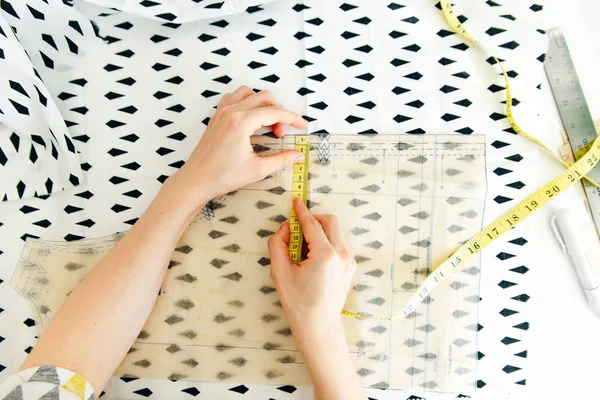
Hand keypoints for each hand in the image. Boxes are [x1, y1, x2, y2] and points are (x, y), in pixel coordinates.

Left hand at [166, 86, 307, 210]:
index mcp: (241, 122)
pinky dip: (247, 103)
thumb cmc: (222, 176)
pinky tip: (250, 120)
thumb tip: (298, 155)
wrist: (196, 180)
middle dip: (278, 113)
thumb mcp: (257, 170)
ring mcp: (222, 112)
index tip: (302, 125)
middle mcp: (231, 112)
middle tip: (280, 134)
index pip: (274, 112)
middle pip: (264, 98)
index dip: (292, 118)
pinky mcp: (216, 116)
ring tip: (266, 124)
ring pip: (249, 93)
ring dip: (262, 104)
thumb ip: (281, 160)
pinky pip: (234, 98)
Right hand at [268, 197, 356, 338]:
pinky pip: (339, 244)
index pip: (312, 224)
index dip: (302, 211)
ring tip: (304, 250)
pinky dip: (326, 242)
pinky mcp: (351, 267)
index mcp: (325, 255)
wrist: (318, 326)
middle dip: (314, 219)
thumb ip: (278, 244)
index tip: (296, 201)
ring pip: (336, 232)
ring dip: (320, 232)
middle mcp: (342, 255)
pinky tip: (313, 259)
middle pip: (330, 221)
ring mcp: (349, 261)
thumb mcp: (279, 272)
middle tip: (298, 228)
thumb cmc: (297, 302)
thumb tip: (285, 227)